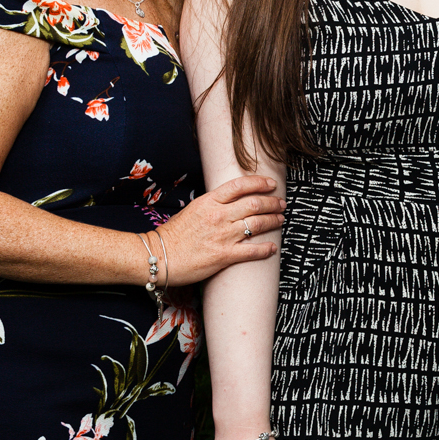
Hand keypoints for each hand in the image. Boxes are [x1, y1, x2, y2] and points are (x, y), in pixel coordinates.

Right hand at [153, 175, 282, 285]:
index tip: (271, 184)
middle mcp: (218, 216)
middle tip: (281, 204)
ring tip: (280, 220)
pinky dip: (266, 249)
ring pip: (257, 224)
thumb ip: (212, 205)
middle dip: (272, 203)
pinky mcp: (224, 256)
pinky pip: (252, 251)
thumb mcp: (192, 210)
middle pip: (254, 203)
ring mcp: (222, 236)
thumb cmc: (172, 235)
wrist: (157, 257)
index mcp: (208, 202)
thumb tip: (230, 202)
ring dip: (273, 221)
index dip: (259, 183)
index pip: (239, 186)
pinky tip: (272, 248)